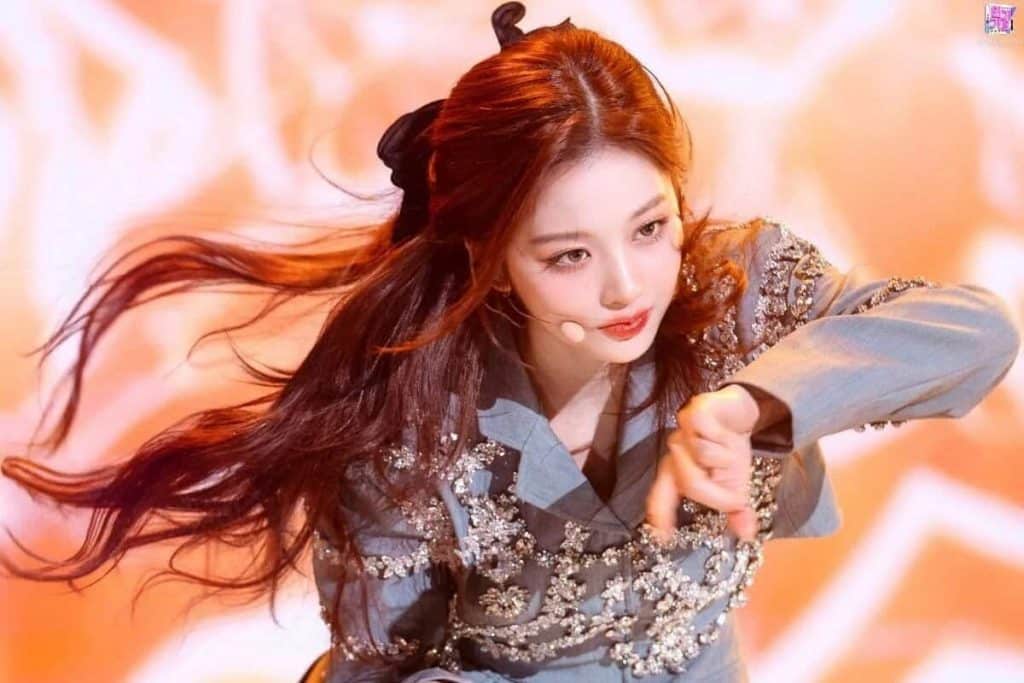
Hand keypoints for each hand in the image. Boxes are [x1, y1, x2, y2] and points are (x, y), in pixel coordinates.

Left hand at [645, 384, 760, 542]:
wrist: (740, 411)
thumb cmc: (729, 449)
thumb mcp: (735, 482)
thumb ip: (735, 507)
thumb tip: (748, 534)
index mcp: (677, 472)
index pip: (662, 496)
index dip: (661, 515)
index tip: (663, 537)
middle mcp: (675, 452)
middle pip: (691, 483)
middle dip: (719, 492)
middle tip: (736, 495)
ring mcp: (682, 431)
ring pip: (703, 456)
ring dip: (726, 458)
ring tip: (730, 450)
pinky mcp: (694, 412)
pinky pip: (709, 434)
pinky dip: (724, 438)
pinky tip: (726, 433)